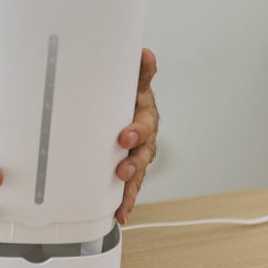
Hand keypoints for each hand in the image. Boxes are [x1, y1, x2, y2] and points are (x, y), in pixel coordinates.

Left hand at [115, 48, 158, 223]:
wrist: (130, 104)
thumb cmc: (130, 95)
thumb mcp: (133, 81)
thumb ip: (140, 71)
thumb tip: (145, 53)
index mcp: (145, 114)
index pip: (144, 121)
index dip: (136, 130)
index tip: (125, 137)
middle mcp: (146, 136)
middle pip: (143, 151)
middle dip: (133, 162)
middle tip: (121, 168)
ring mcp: (140, 153)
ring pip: (138, 172)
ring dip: (130, 187)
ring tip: (122, 202)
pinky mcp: (132, 166)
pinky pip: (132, 185)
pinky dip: (128, 200)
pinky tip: (120, 214)